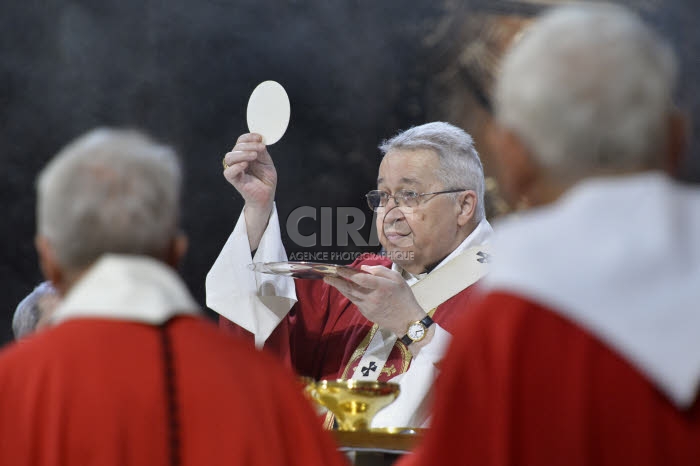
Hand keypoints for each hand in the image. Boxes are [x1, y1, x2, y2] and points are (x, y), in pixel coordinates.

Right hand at [223, 133, 277, 250]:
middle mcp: (238, 161)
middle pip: (236, 148)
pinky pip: (228, 172)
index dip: (248, 137)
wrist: (267, 195)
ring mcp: (235, 170)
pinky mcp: (235, 180)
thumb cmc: (266, 179)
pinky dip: (236, 167)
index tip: (260, 137)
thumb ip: (261, 152)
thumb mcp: (267, 162)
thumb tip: (259, 140)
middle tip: (260, 148)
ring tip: (254, 156)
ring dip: (243, 154)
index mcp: (245, 154)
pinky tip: (245, 165)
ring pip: (229, 157)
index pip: (241, 141)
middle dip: (248, 145)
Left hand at [324, 265, 426, 336]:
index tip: (338, 268)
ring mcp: (368, 307)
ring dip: (339, 288)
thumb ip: (380, 271)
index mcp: (381, 287)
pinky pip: (355, 301)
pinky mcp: (366, 313)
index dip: (347, 273)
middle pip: (350, 288)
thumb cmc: (404, 297)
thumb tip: (363, 268)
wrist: (407, 321)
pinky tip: (345, 289)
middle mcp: (372, 297)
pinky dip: (349, 294)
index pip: (360, 278)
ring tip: (330, 280)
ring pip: (350, 295)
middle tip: (326, 275)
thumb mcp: (397, 279)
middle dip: (336, 281)